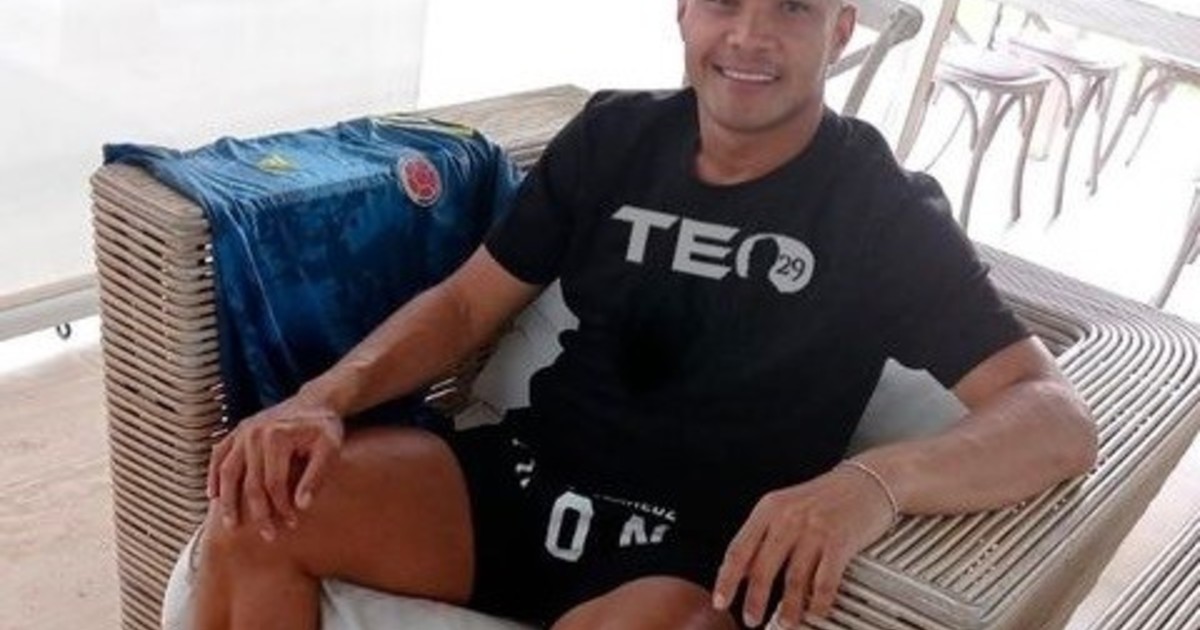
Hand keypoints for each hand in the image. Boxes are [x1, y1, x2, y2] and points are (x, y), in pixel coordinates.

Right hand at [206, 393, 344, 540]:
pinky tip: (213, 496)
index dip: (282, 507)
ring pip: (227, 472)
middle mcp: (254, 433)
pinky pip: (218, 456)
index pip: (273, 484)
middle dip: (258, 513)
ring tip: (230, 525)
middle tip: (268, 535)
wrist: (314, 401)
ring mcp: (242, 431)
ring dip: (228, 501)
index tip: (291, 524)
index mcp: (276, 437)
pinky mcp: (237, 430)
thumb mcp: (330, 449)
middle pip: (250, 482)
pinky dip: (213, 476)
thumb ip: (316, 476)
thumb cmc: (324, 428)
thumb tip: (301, 506)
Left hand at [712, 464, 896, 627]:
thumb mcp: (787, 507)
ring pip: (794, 579)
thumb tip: (742, 571)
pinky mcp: (840, 541)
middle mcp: (788, 517)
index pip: (739, 549)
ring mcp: (814, 529)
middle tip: (751, 619)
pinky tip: (816, 612)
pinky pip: (825, 580)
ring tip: (786, 623)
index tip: (721, 600)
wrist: (868, 480)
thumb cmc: (826, 497)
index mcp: (769, 509)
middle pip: (763, 567)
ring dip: (789, 608)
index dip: (726, 579)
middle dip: (755, 600)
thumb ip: (763, 536)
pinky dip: (819, 602)